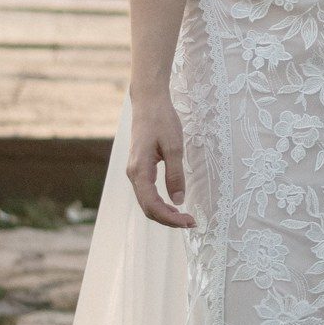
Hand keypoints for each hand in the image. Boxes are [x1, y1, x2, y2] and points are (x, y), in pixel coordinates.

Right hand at [127, 90, 193, 227]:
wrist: (148, 102)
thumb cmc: (161, 120)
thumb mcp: (174, 147)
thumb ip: (175, 175)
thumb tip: (179, 200)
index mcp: (140, 170)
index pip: (152, 204)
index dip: (169, 218)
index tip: (188, 221)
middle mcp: (133, 174)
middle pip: (148, 207)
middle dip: (168, 219)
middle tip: (190, 222)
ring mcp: (134, 172)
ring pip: (146, 202)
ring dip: (164, 213)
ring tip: (184, 217)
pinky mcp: (139, 168)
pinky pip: (147, 193)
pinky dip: (159, 203)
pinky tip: (173, 204)